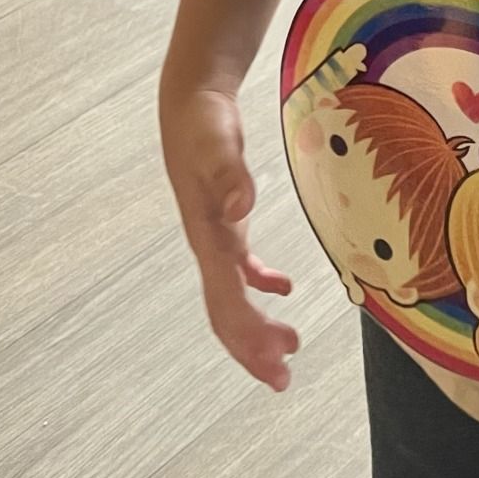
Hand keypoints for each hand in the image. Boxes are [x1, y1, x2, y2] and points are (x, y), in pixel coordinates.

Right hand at [161, 85, 297, 390]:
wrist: (188, 100)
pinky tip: (284, 287)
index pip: (227, 303)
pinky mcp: (224, 219)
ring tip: (289, 345)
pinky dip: (260, 281)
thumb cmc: (202, 120)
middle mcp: (209, 244)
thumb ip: (230, 173)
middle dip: (252, 348)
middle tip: (284, 377)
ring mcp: (215, 234)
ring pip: (233, 295)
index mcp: (207, 238)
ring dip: (257, 323)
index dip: (249, 338)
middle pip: (227, 311)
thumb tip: (241, 209)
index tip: (276, 366)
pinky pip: (240, 265)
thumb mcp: (217, 140)